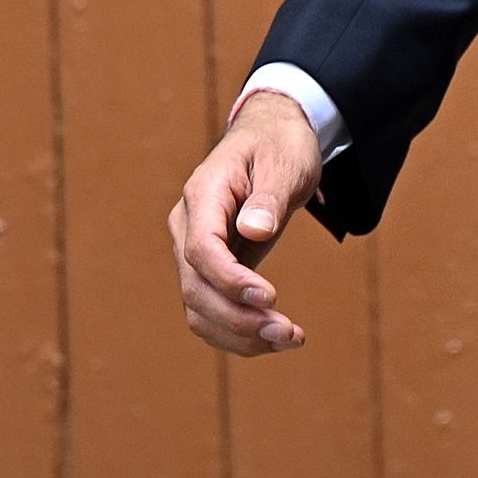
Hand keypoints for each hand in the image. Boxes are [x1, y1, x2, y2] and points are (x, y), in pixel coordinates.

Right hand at [171, 91, 325, 356]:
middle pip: (195, 288)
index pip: (201, 249)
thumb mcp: (284, 162)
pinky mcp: (210, 269)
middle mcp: (188, 227)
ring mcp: (194, 251)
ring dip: (240, 334)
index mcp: (203, 195)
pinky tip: (274, 339)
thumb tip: (254, 230)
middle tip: (289, 333)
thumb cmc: (279, 146)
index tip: (270, 298)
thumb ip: (268, 197)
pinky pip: (211, 311)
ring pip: (199, 309)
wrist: (271, 137)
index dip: (230, 281)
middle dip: (240, 318)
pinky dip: (238, 333)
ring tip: (289, 340)